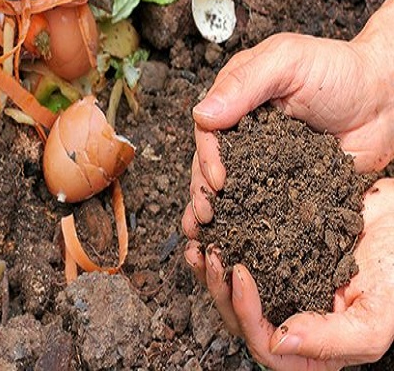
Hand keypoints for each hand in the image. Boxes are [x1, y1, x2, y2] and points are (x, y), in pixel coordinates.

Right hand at [181, 31, 393, 236]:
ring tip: (209, 237)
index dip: (207, 159)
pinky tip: (236, 240)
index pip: (208, 134)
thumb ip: (244, 83)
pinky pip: (262, 205)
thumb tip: (202, 115)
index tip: (216, 181)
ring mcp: (264, 162)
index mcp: (236, 102)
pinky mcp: (284, 184)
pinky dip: (247, 224)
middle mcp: (244, 135)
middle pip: (212, 166)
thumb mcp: (287, 60)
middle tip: (205, 218)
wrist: (388, 99)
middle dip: (203, 193)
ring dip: (217, 214)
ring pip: (232, 190)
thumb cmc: (340, 69)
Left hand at [185, 178, 393, 369]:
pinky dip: (221, 245)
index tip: (241, 275)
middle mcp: (290, 317)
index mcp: (312, 344)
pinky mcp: (271, 258)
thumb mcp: (375, 317)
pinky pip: (238, 257)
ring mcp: (279, 287)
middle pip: (239, 317)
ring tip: (202, 245)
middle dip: (219, 288)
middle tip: (214, 254)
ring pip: (231, 290)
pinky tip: (208, 231)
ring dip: (211, 270)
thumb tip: (279, 342)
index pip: (265, 344)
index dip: (245, 313)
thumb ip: (333, 340)